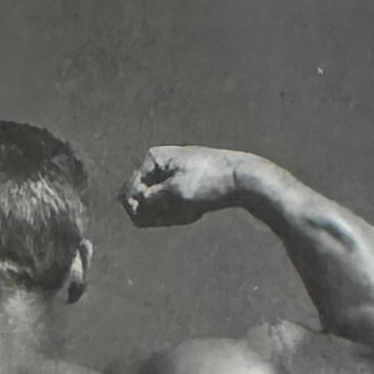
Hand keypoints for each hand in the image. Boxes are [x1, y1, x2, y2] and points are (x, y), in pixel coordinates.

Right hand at [121, 145, 243, 227]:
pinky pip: (174, 209)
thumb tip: (131, 209)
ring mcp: (172, 177)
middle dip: (160, 212)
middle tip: (182, 210)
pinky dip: (182, 215)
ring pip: (160, 208)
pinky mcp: (185, 187)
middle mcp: (160, 165)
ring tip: (194, 209)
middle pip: (145, 201)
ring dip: (172, 215)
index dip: (141, 208)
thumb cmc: (208, 181)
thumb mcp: (174, 192)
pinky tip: (197, 211)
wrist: (242, 179)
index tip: (164, 210)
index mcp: (154, 158)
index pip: (131, 190)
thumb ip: (148, 201)